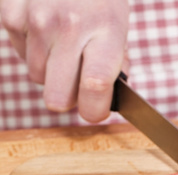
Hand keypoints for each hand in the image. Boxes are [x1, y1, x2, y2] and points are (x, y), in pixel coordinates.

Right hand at [0, 0, 129, 122]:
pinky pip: (19, 53)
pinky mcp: (12, 13)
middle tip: (75, 78)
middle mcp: (70, 26)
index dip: (93, 110)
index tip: (94, 108)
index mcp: (106, 31)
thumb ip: (113, 66)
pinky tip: (43, 27)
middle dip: (66, 96)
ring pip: (37, 77)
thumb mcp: (117, 26)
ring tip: (60, 42)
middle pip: (57, 99)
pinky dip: (30, 46)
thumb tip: (99, 103)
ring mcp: (38, 18)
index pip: (94, 89)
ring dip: (49, 69)